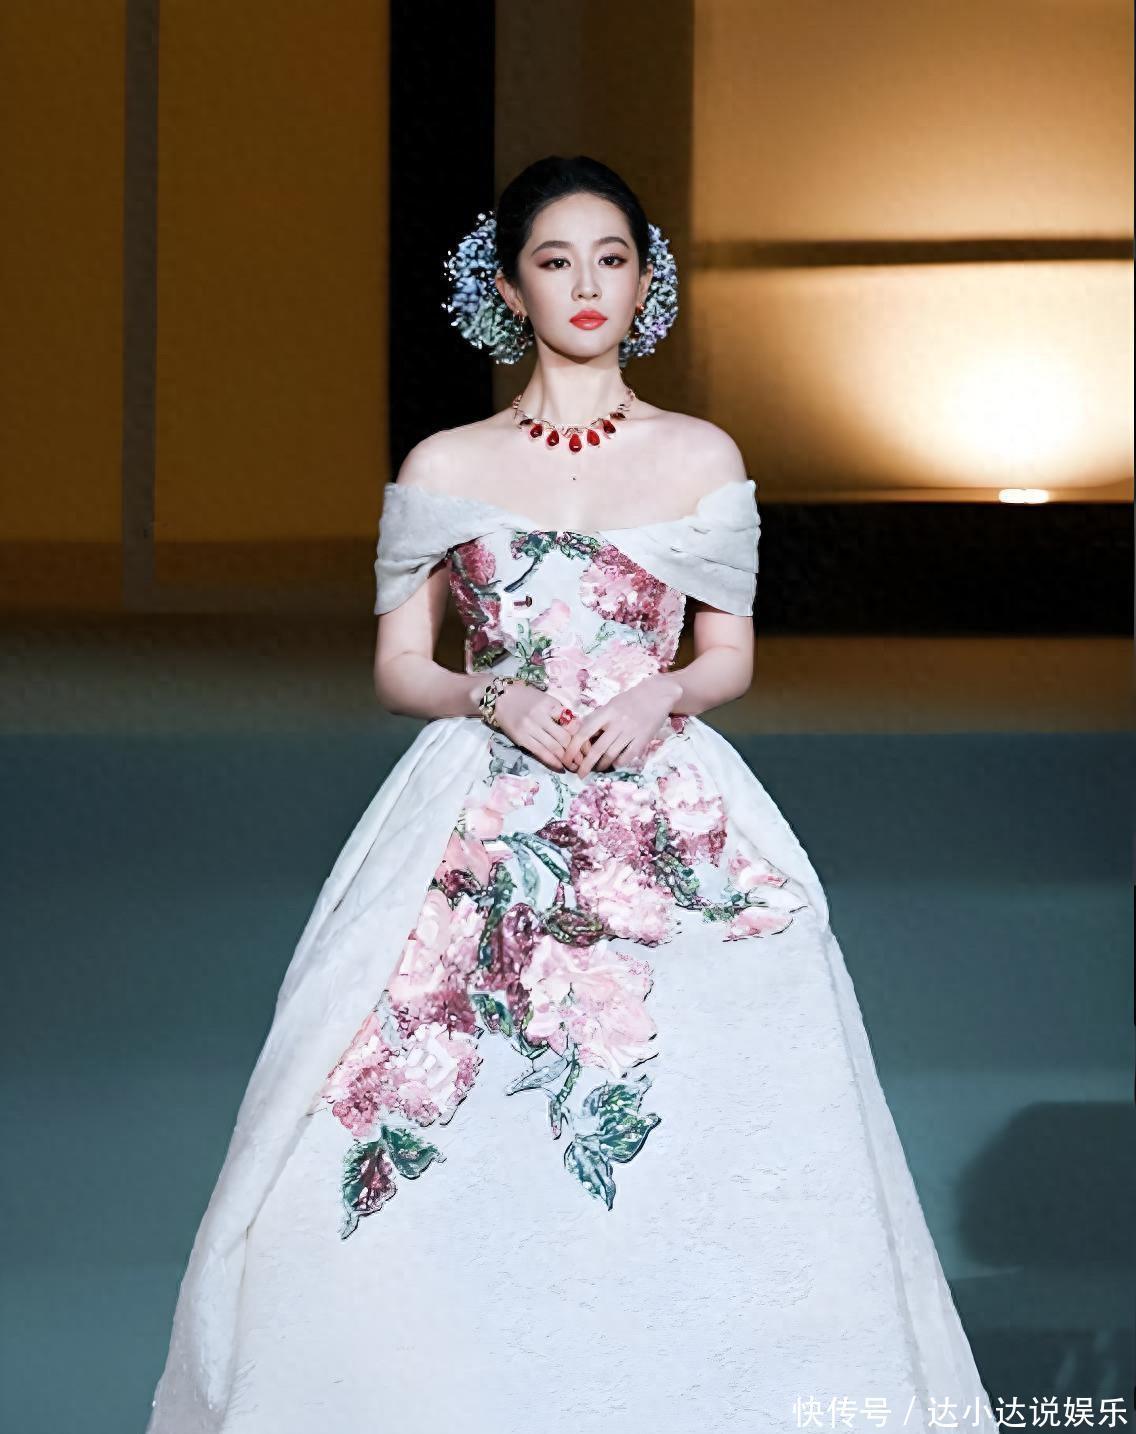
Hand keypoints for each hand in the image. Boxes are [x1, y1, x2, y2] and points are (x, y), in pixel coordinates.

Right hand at [488, 680, 577, 771]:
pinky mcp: (521, 738)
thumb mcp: (545, 699)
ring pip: (554, 747)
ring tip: (575, 767)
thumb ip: (559, 712)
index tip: (588, 746)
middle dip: (576, 751)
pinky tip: (560, 767)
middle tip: (584, 760)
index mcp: (550, 704)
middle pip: (564, 737)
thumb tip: (578, 728)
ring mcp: (530, 728)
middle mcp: (540, 715)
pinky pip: (540, 752)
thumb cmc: (526, 698)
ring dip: (566, 759)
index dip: (581, 737)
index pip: (571, 723)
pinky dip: (552, 761)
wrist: (499, 697)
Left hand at [561, 674, 681, 776]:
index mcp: (606, 712)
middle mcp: (617, 722)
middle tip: (580, 774)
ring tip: (598, 768)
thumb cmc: (629, 700)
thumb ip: (597, 720)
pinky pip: (628, 756)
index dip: (573, 748)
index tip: (567, 759)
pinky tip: (615, 763)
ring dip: (602, 765)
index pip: (584, 732)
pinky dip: (619, 762)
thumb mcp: (610, 705)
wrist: (657, 694)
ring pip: (611, 754)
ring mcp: (631, 731)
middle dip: (586, 765)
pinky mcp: (643, 739)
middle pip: (597, 748)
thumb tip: (580, 737)